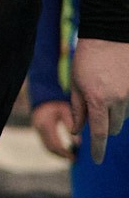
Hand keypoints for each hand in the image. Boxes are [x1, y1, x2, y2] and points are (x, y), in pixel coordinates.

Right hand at [34, 98, 78, 158]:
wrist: (45, 96)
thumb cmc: (58, 102)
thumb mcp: (66, 111)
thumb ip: (72, 125)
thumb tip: (78, 144)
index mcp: (46, 124)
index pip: (55, 144)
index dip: (65, 153)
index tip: (76, 158)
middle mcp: (38, 128)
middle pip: (50, 148)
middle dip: (62, 155)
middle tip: (75, 160)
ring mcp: (37, 129)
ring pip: (47, 147)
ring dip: (58, 154)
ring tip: (72, 157)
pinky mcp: (38, 130)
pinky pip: (46, 143)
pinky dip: (55, 149)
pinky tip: (65, 150)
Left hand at [77, 37, 128, 163]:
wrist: (109, 36)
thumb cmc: (86, 58)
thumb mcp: (75, 82)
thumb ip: (77, 108)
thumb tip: (76, 130)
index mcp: (97, 99)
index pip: (98, 132)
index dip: (98, 149)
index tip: (96, 160)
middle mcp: (116, 100)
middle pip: (113, 127)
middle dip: (104, 127)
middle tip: (95, 114)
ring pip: (123, 117)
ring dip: (113, 114)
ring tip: (104, 94)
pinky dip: (122, 105)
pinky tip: (115, 90)